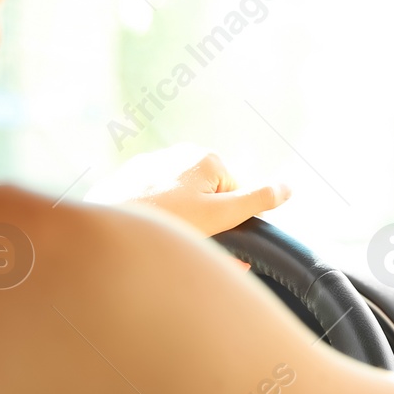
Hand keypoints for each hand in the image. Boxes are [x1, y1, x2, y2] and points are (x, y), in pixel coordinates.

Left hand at [86, 143, 290, 235]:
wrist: (105, 234)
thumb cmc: (165, 223)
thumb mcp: (220, 216)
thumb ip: (257, 200)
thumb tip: (289, 187)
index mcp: (204, 156)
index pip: (232, 193)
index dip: (225, 219)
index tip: (209, 232)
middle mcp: (176, 153)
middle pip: (204, 196)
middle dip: (201, 221)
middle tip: (185, 240)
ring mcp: (146, 165)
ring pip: (176, 201)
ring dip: (175, 221)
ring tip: (159, 237)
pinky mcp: (123, 181)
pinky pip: (149, 202)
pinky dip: (150, 218)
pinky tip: (140, 232)